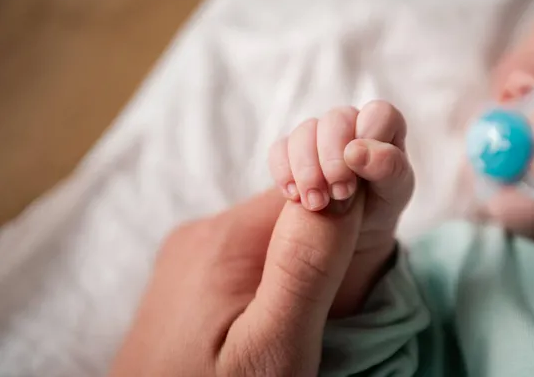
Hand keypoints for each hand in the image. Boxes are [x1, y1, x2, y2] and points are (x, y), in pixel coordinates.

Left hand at [109, 189, 365, 376]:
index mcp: (224, 236)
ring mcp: (189, 253)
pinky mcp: (187, 276)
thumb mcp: (271, 344)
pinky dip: (269, 280)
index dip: (343, 222)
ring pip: (269, 236)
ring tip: (291, 322)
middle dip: (318, 251)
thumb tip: (343, 189)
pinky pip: (245, 257)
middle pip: (288, 213)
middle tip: (319, 312)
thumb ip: (306, 265)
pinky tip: (262, 320)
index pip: (307, 191)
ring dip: (294, 269)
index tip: (346, 275)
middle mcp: (202, 231)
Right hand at [269, 100, 412, 250]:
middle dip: (334, 157)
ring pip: (304, 132)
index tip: (360, 165)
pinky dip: (285, 173)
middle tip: (340, 193)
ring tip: (316, 203)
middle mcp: (349, 125)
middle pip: (336, 120)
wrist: (354, 228)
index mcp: (382, 127)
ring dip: (308, 169)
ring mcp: (317, 135)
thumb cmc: (381, 201)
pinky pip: (279, 150)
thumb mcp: (396, 190)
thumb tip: (356, 152)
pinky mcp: (290, 152)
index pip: (378, 113)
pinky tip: (295, 197)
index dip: (370, 134)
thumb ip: (388, 167)